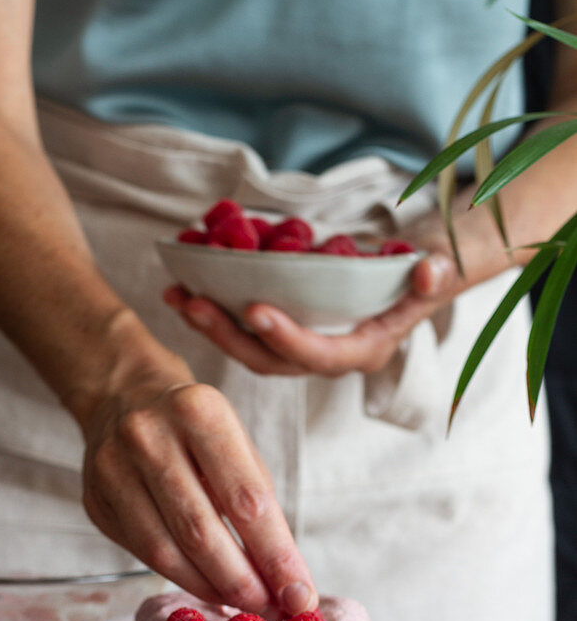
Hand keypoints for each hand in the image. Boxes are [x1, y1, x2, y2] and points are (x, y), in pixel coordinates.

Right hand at [71, 314, 316, 616]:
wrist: (124, 396)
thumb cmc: (198, 429)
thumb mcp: (239, 446)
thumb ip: (261, 508)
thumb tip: (287, 582)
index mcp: (199, 411)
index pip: (246, 500)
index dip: (276, 557)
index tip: (300, 596)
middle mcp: (148, 435)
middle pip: (202, 531)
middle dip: (243, 582)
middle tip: (271, 611)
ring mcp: (112, 468)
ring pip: (165, 551)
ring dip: (211, 588)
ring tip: (244, 604)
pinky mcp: (94, 499)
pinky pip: (141, 553)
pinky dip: (180, 577)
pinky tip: (207, 586)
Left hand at [164, 206, 507, 378]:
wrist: (423, 263)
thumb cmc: (433, 261)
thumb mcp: (443, 261)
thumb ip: (437, 271)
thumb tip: (429, 272)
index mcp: (365, 348)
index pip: (320, 354)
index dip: (286, 337)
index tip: (254, 310)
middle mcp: (329, 354)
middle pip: (271, 359)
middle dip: (229, 335)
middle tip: (194, 303)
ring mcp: (305, 343)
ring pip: (250, 348)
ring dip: (210, 324)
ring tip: (177, 295)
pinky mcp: (287, 326)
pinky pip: (245, 326)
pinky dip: (215, 307)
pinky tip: (184, 284)